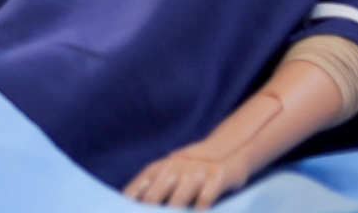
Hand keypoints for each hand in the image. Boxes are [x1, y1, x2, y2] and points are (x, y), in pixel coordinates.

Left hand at [122, 142, 252, 208]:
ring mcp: (195, 173)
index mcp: (159, 168)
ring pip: (176, 203)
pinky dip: (198, 212)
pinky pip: (203, 202)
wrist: (229, 151)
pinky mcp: (216, 178)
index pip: (136, 190)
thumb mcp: (169, 173)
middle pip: (153, 199)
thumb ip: (151, 188)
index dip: (128, 205)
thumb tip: (129, 204)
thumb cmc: (191, 170)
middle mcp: (174, 168)